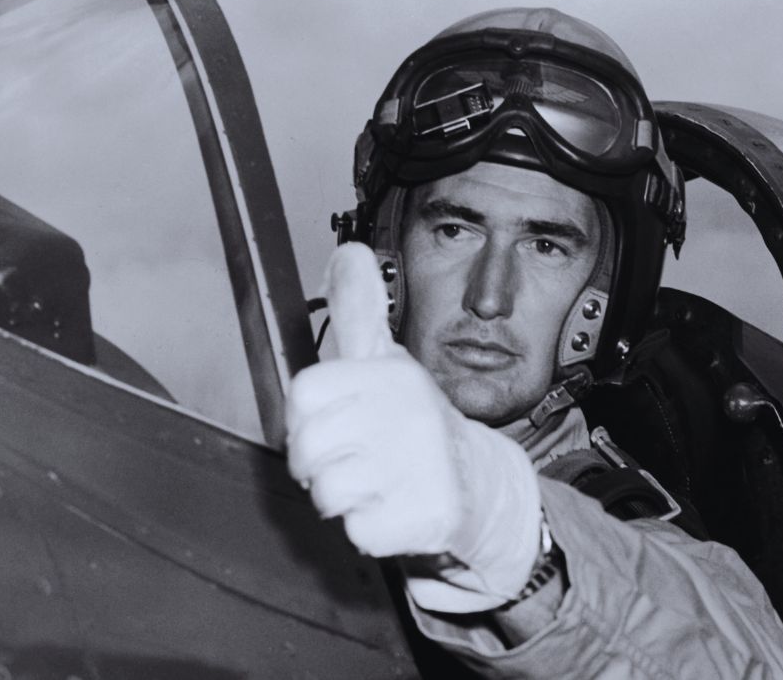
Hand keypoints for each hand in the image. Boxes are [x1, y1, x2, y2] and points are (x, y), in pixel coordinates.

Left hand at [285, 243, 542, 611]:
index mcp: (389, 376)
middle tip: (353, 458)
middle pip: (306, 449)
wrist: (478, 485)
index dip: (308, 416)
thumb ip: (359, 310)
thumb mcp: (387, 361)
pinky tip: (397, 508)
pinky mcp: (424, 516)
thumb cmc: (416, 423)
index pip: (304, 394)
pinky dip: (372, 529)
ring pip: (327, 493)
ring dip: (344, 498)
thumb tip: (349, 250)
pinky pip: (359, 531)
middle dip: (320, 463)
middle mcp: (406, 415)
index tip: (335, 421)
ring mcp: (418, 467)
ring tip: (376, 482)